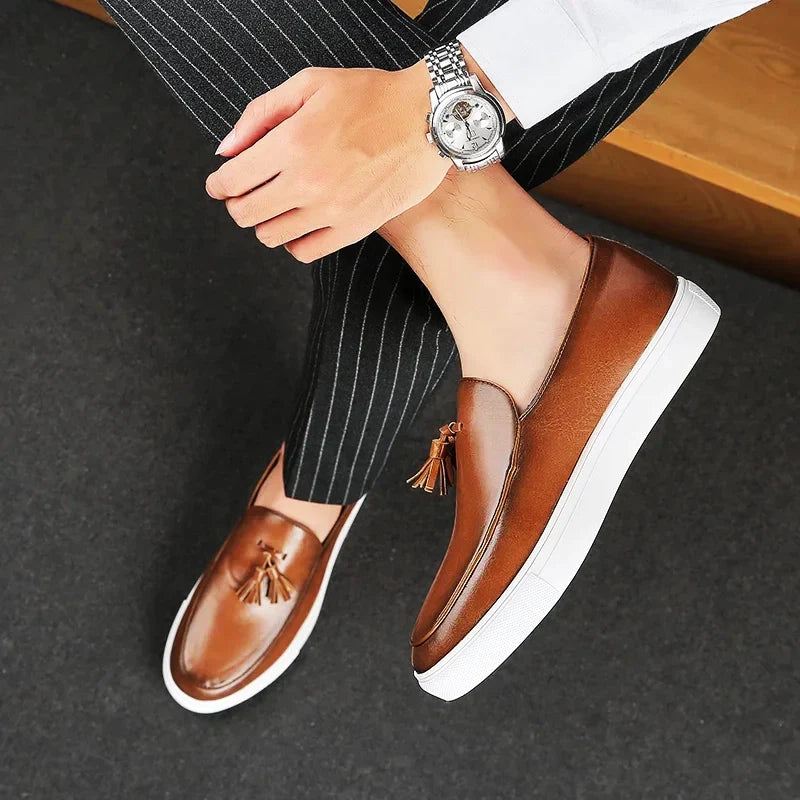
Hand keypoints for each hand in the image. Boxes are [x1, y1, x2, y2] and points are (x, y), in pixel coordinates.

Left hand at [206, 61, 450, 262]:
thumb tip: (226, 150)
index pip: (232, 181)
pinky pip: (305, 252)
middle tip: (246, 194)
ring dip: (265, 223)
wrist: (428, 120)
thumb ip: (260, 114)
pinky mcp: (354, 228)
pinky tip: (300, 225)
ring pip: (271, 236)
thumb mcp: (310, 85)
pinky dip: (293, 243)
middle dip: (237, 204)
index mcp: (291, 143)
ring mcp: (331, 210)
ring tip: (277, 206)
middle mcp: (307, 182)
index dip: (218, 185)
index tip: (220, 184)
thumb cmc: (371, 97)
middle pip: (246, 214)